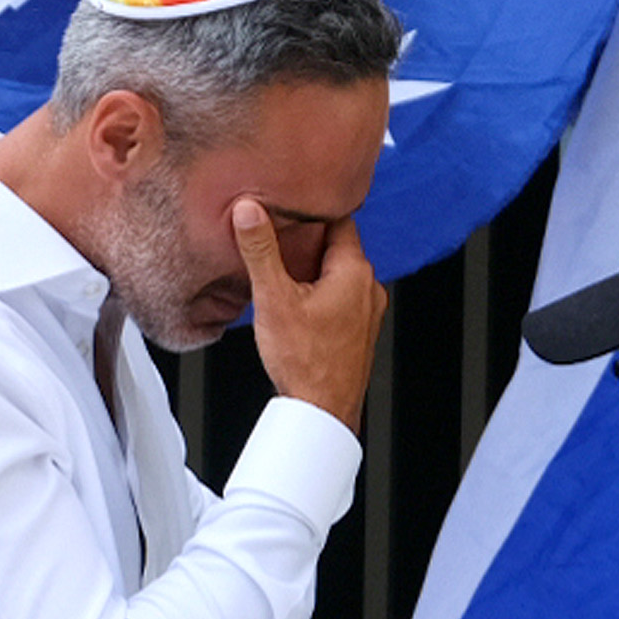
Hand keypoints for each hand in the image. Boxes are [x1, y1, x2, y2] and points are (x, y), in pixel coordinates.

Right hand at [236, 200, 382, 435]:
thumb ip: (261, 250)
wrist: (323, 411)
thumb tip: (249, 210)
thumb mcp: (273, 298)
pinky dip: (321, 292)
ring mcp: (368, 310)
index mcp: (354, 271)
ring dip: (314, 269)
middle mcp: (369, 287)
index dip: (312, 210)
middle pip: (337, 246)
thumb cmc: (304, 362)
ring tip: (283, 273)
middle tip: (277, 240)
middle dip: (308, 242)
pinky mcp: (360, 330)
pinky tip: (297, 303)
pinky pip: (341, 297)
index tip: (289, 207)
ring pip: (339, 273)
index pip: (338, 219)